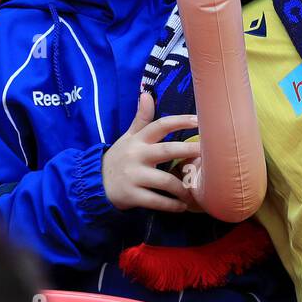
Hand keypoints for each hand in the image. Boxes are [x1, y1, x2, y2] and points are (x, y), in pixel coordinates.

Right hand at [102, 92, 201, 211]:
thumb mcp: (128, 137)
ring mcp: (134, 176)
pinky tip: (181, 206)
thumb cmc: (120, 157)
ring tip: (195, 191)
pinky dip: (170, 205)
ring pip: (164, 180)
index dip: (179, 121)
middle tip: (207, 153)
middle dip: (187, 150)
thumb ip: (141, 119)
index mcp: (138, 140)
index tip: (199, 120)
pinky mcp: (131, 195)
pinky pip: (155, 201)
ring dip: (182, 187)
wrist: (94, 182)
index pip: (160, 126)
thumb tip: (146, 94)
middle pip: (166, 150)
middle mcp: (137, 156)